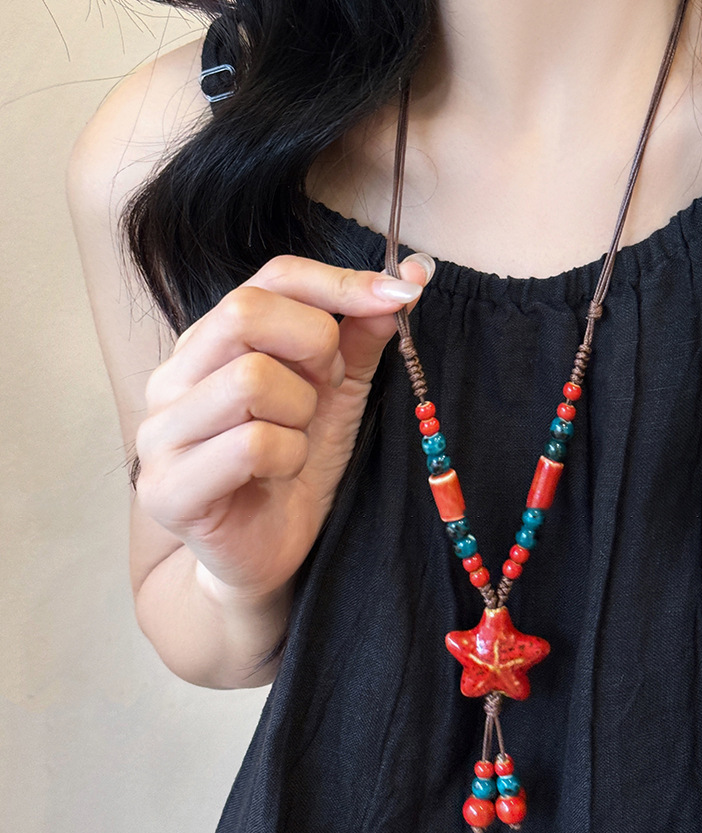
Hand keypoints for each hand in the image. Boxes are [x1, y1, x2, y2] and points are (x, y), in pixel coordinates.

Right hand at [134, 253, 433, 604]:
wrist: (266, 556)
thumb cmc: (293, 469)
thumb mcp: (337, 395)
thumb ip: (359, 337)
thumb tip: (409, 276)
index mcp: (208, 343)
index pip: (270, 277)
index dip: (339, 283)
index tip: (400, 297)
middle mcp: (172, 377)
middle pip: (245, 313)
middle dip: (314, 348)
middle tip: (327, 389)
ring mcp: (160, 432)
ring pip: (250, 381)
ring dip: (300, 414)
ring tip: (296, 441)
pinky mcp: (167, 487)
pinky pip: (250, 444)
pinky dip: (288, 458)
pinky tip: (280, 475)